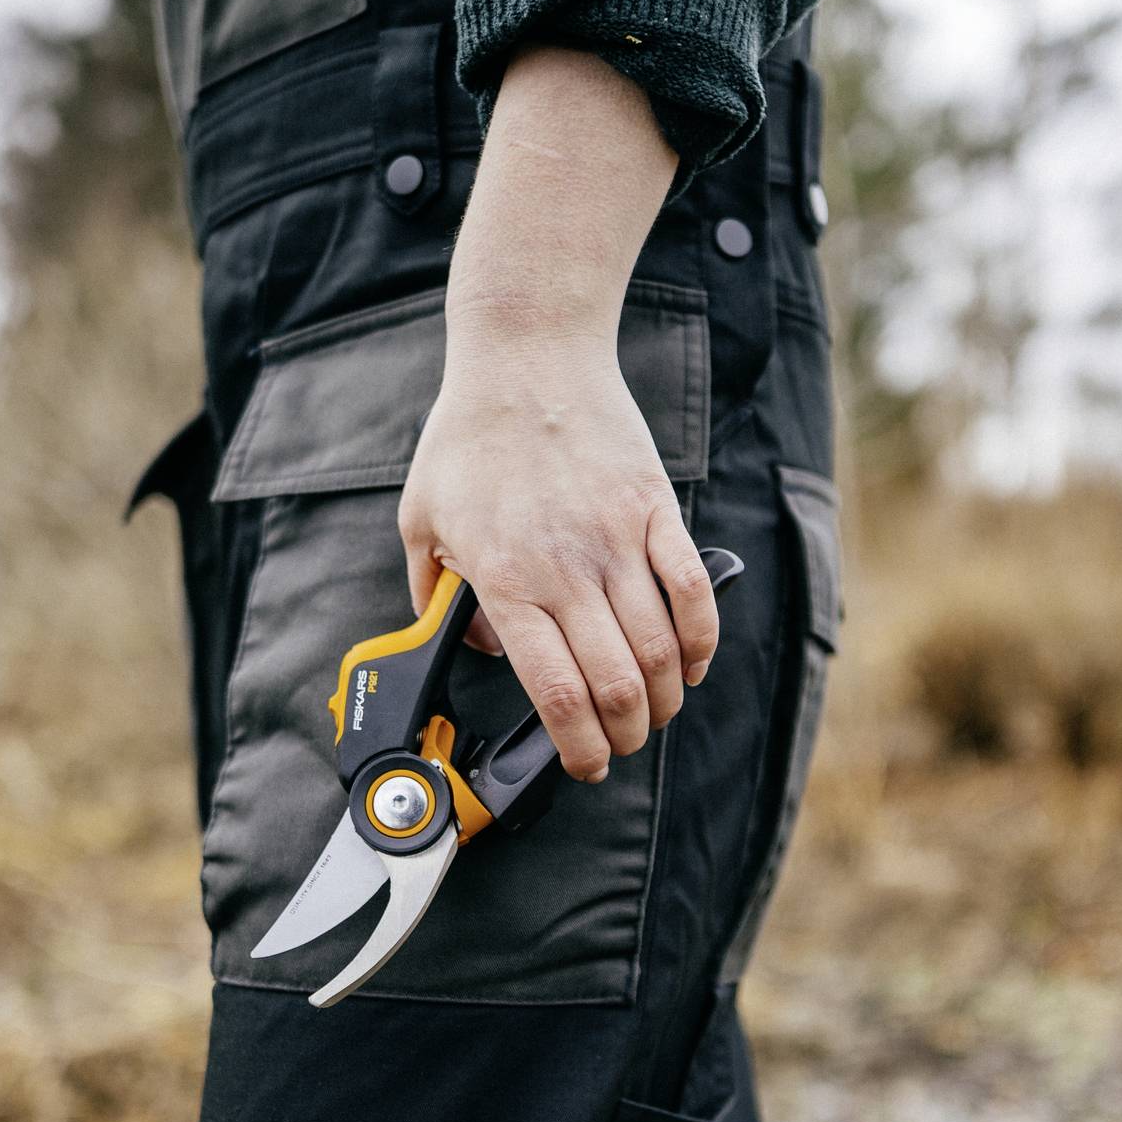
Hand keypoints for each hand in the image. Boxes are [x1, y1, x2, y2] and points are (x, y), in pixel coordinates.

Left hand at [400, 322, 719, 781]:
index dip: (576, 746)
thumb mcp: (419, 518)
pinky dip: (701, 639)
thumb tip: (465, 639)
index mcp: (506, 582)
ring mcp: (618, 540)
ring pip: (659, 649)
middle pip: (615, 685)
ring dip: (663, 698)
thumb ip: (431, 591)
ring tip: (654, 713)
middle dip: (624, 735)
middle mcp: (567, 570)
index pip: (554, 693)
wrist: (528, 358)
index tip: (582, 764)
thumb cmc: (469, 436)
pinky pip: (692, 590)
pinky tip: (691, 662)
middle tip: (620, 745)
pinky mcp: (655, 511)